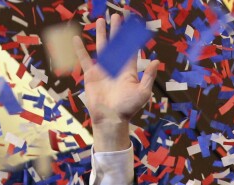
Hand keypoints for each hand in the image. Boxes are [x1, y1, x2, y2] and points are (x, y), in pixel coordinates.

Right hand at [72, 14, 158, 150]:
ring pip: (102, 47)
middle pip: (116, 44)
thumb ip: (149, 76)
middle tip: (116, 17)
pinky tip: (76, 39)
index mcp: (129, 70)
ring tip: (101, 21)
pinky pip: (85, 59)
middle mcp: (116, 67)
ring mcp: (103, 70)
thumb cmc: (128, 107)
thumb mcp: (142, 92)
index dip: (132, 38)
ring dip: (101, 34)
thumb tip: (157, 61)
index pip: (131, 50)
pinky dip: (80, 49)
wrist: (110, 118)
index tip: (132, 25)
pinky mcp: (91, 75)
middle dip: (116, 31)